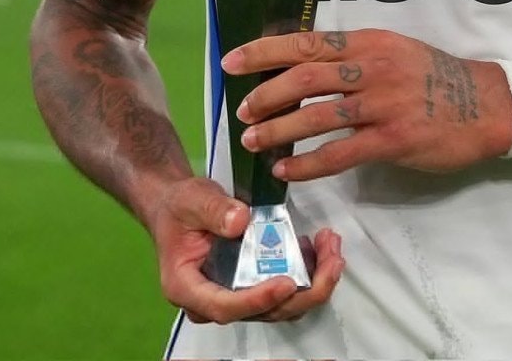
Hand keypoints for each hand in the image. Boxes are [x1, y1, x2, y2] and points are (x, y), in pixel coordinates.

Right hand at [148, 176, 343, 323]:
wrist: (180, 208)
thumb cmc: (180, 208)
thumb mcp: (192, 199)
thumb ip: (214, 209)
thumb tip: (241, 222)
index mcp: (188, 288)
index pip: (224, 306)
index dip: (258, 300)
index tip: (287, 284)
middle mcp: (213, 301)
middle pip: (263, 312)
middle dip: (305, 290)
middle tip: (332, 257)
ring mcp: (237, 296)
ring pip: (281, 305)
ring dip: (314, 281)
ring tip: (331, 245)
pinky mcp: (254, 285)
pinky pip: (286, 291)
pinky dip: (309, 272)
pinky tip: (319, 246)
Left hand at [221, 29, 511, 180]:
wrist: (486, 105)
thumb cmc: (434, 77)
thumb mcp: (395, 51)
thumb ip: (355, 56)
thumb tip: (305, 64)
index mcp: (369, 42)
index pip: (307, 42)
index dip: (265, 51)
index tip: (233, 61)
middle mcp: (373, 67)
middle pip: (306, 76)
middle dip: (267, 94)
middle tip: (242, 111)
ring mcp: (384, 103)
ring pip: (319, 114)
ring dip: (280, 129)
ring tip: (254, 141)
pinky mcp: (394, 139)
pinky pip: (341, 153)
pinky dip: (309, 163)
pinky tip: (288, 171)